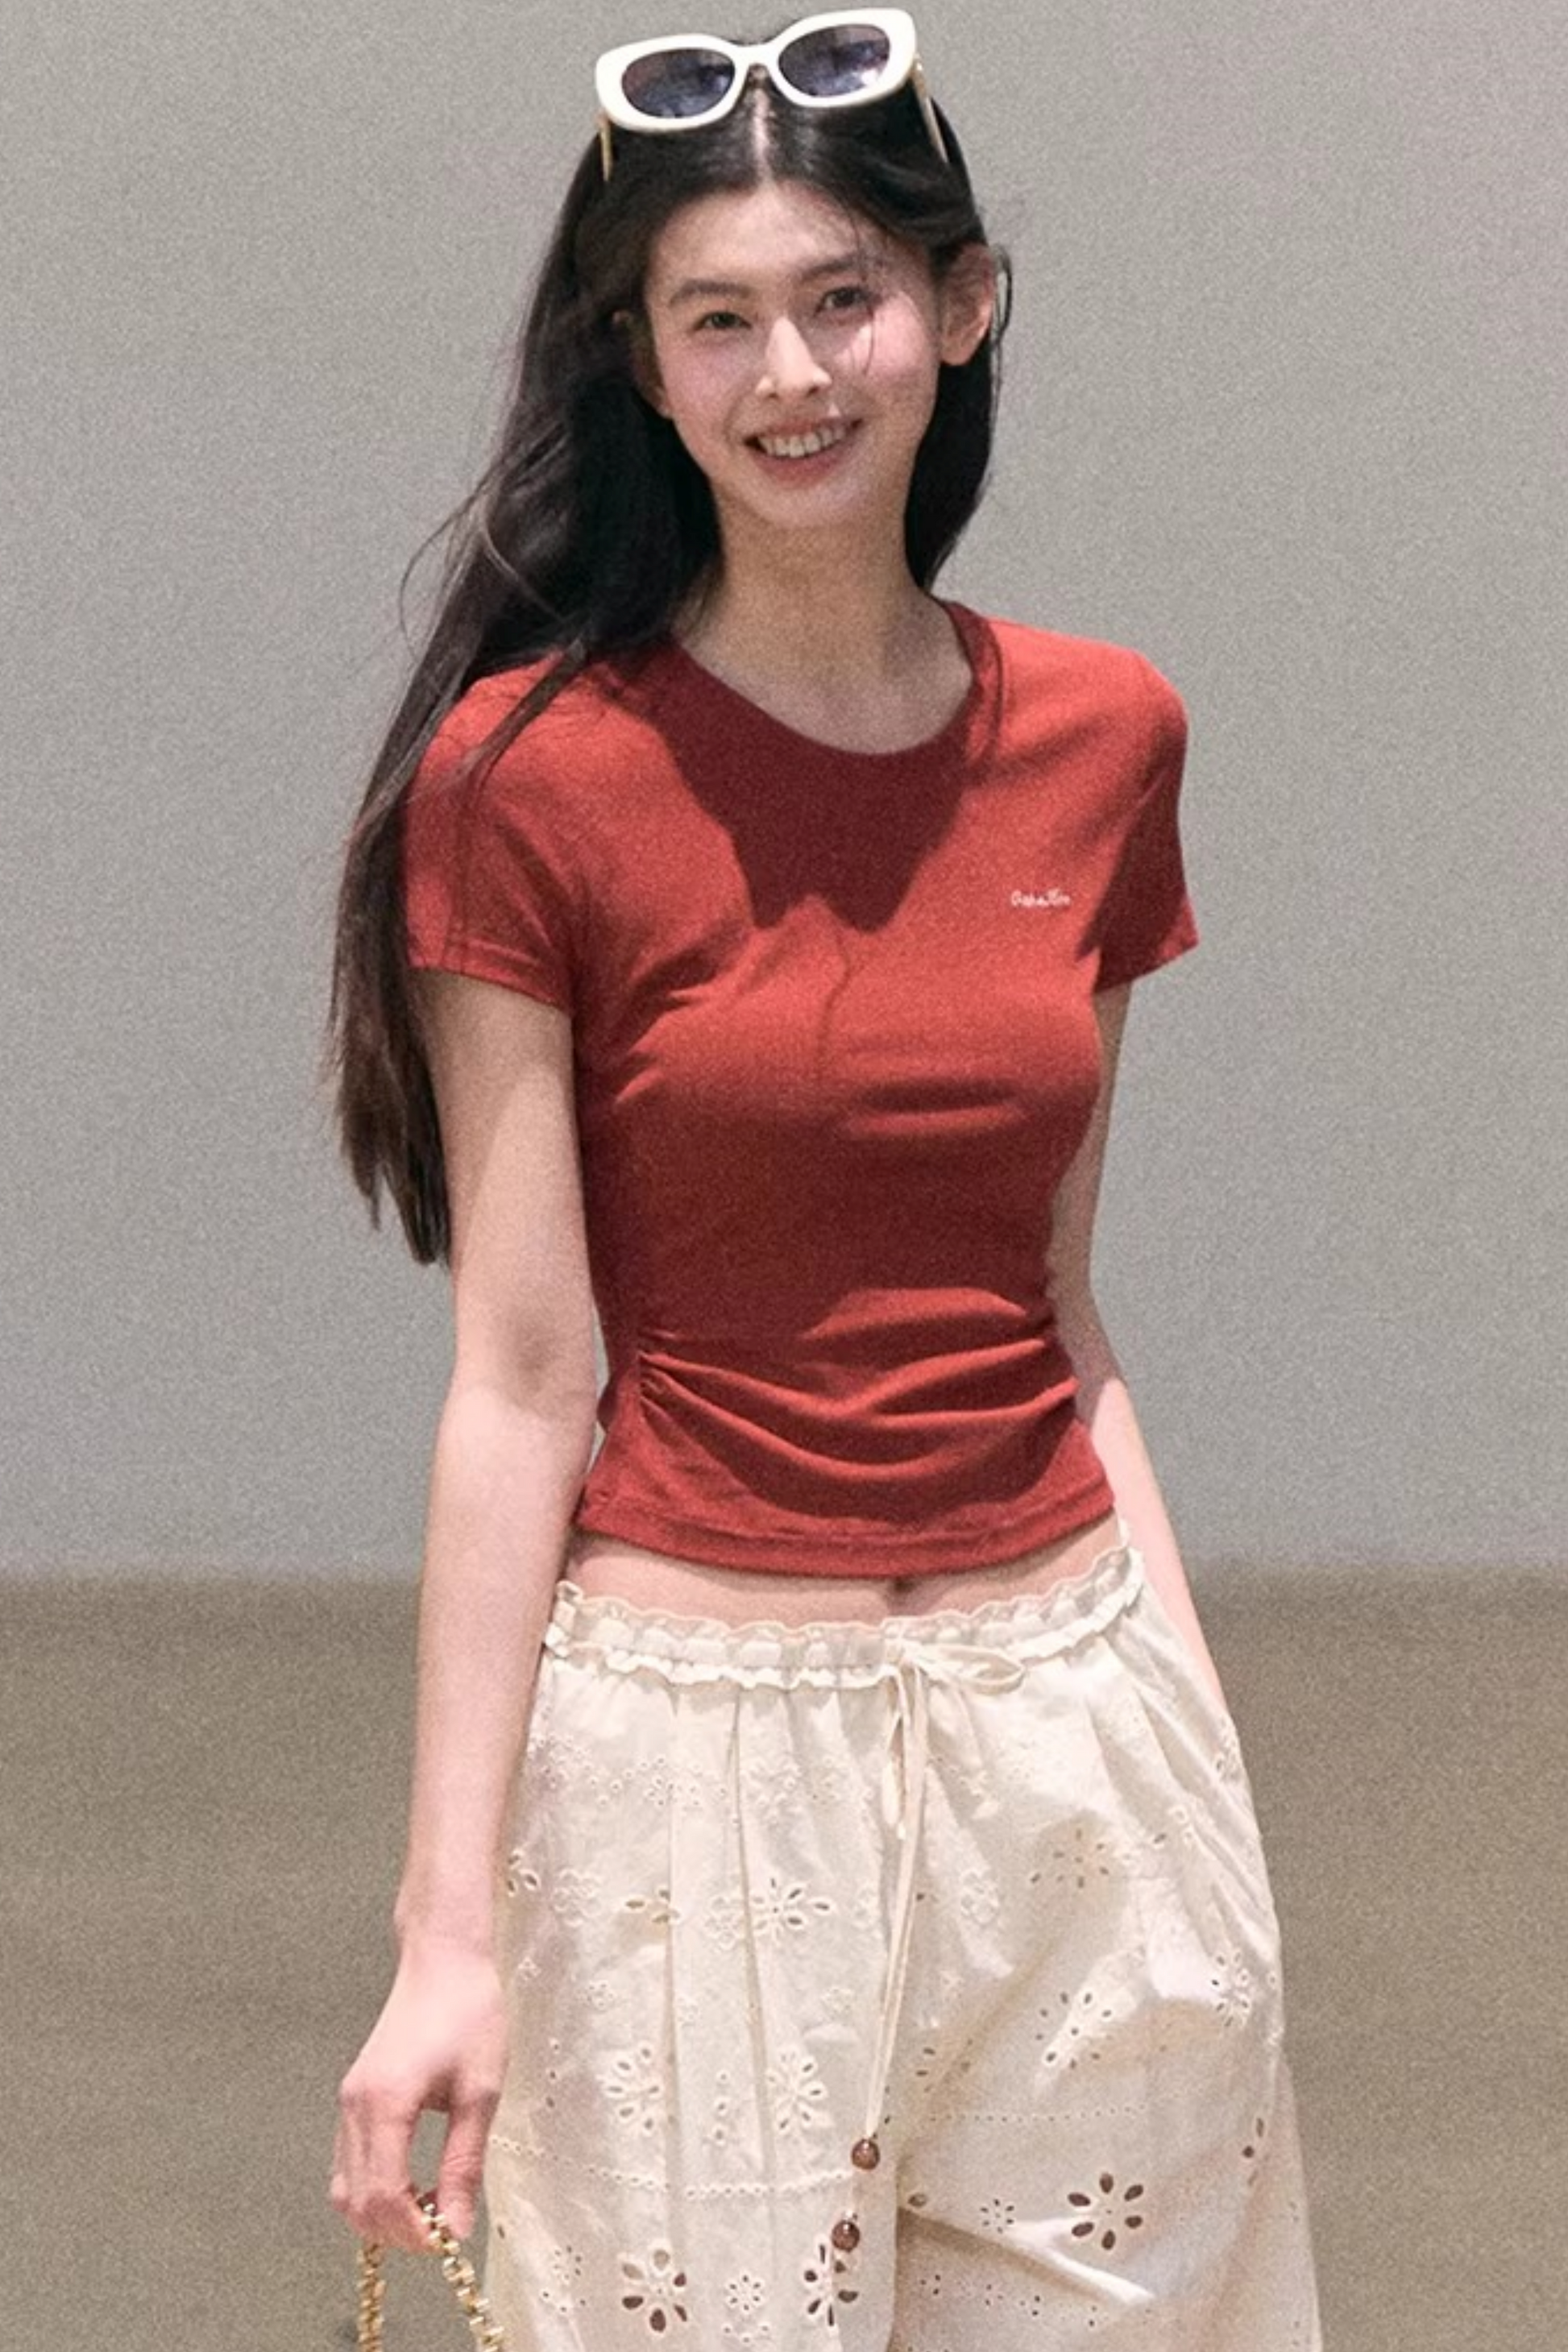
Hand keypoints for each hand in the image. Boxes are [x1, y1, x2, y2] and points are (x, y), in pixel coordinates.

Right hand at [331, 1940, 507, 2251]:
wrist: (443, 1960)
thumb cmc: (469, 2015)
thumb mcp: (480, 2092)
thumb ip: (463, 2165)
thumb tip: (456, 2231)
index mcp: (385, 2104)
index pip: (384, 2197)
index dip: (414, 2233)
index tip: (450, 2244)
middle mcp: (354, 2107)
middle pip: (357, 2203)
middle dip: (398, 2232)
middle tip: (445, 2230)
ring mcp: (348, 2103)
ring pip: (345, 2188)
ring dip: (383, 2214)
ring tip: (433, 2207)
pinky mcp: (354, 2098)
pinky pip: (350, 2164)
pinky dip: (375, 2188)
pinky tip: (415, 2183)